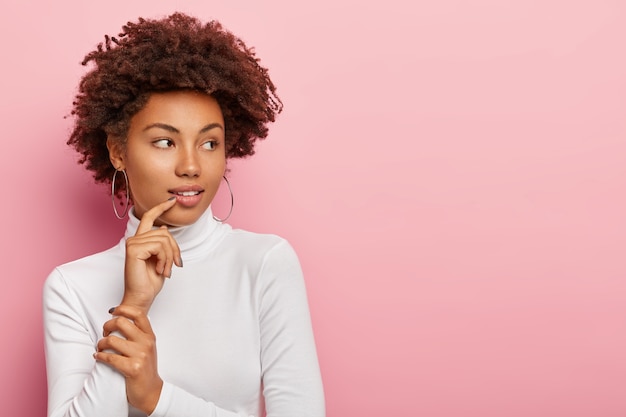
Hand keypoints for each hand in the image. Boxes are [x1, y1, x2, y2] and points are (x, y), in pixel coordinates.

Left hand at [95, 305, 162, 414]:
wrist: (151, 391)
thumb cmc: (145, 368)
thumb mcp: (146, 347)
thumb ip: (138, 334)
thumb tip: (119, 320)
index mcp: (150, 336)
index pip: (137, 314)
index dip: (123, 309)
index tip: (113, 311)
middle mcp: (146, 343)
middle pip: (121, 322)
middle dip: (107, 326)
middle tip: (104, 333)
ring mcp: (140, 355)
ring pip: (111, 340)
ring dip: (100, 343)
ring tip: (100, 348)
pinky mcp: (132, 368)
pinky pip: (109, 357)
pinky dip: (99, 356)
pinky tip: (98, 356)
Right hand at [122, 197, 181, 312]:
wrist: (142, 297)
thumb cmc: (150, 281)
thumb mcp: (162, 259)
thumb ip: (162, 244)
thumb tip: (164, 228)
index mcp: (140, 240)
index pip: (149, 218)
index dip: (160, 208)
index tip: (172, 201)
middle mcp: (134, 239)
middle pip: (165, 232)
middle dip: (174, 250)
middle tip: (173, 266)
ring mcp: (133, 243)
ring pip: (164, 239)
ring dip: (169, 257)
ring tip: (165, 270)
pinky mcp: (133, 249)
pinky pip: (159, 246)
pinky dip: (164, 259)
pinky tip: (160, 269)